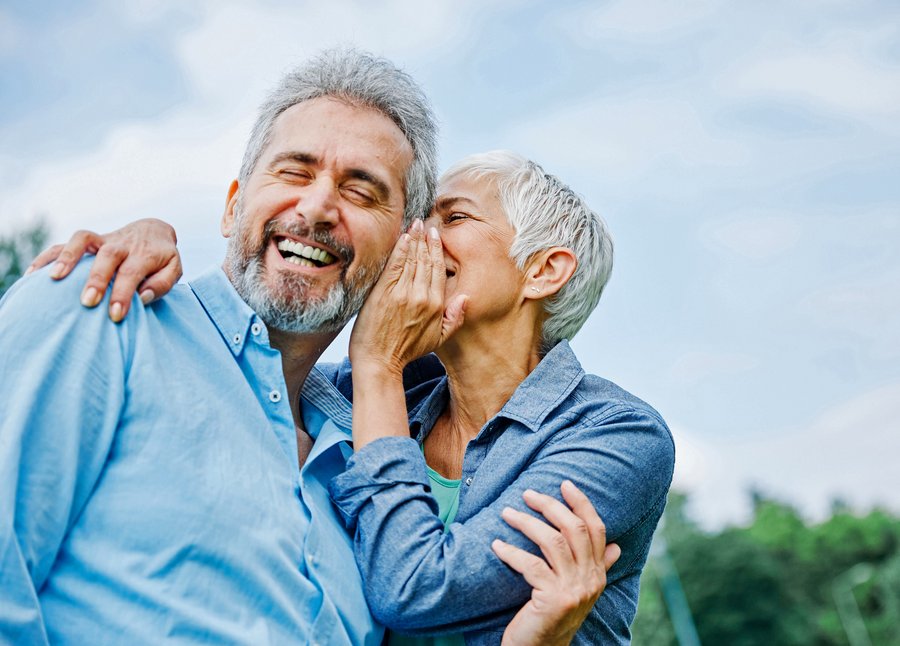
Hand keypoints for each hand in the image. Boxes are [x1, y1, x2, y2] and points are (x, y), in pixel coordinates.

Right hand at [27, 218, 181, 321]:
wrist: (152, 232)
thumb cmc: (161, 260)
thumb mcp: (173, 270)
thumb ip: (161, 284)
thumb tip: (142, 297)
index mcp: (144, 254)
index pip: (132, 273)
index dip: (123, 294)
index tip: (115, 315)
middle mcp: (121, 244)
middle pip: (108, 256)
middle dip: (96, 279)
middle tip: (87, 302)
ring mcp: (102, 239)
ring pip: (82, 240)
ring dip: (68, 257)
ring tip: (55, 279)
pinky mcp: (88, 241)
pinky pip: (64, 243)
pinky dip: (48, 256)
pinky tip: (34, 275)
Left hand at [348, 219, 466, 374]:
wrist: (379, 362)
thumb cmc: (407, 352)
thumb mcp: (439, 339)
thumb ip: (454, 318)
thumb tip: (466, 298)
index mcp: (436, 305)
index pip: (439, 270)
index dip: (437, 250)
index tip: (435, 236)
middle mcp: (422, 296)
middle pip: (426, 260)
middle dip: (426, 239)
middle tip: (424, 224)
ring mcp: (402, 293)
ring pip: (412, 259)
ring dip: (413, 239)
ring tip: (414, 224)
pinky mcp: (384, 292)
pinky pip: (395, 264)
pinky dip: (400, 249)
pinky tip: (403, 237)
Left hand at [494, 481, 620, 645]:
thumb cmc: (554, 614)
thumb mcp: (579, 590)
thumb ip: (597, 566)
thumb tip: (615, 546)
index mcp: (598, 573)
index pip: (597, 529)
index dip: (582, 503)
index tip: (565, 483)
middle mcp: (590, 579)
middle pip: (575, 529)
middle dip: (551, 506)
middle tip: (528, 493)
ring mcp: (573, 590)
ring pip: (553, 542)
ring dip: (527, 523)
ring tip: (506, 513)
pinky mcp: (553, 600)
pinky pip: (530, 566)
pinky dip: (511, 552)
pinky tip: (496, 545)